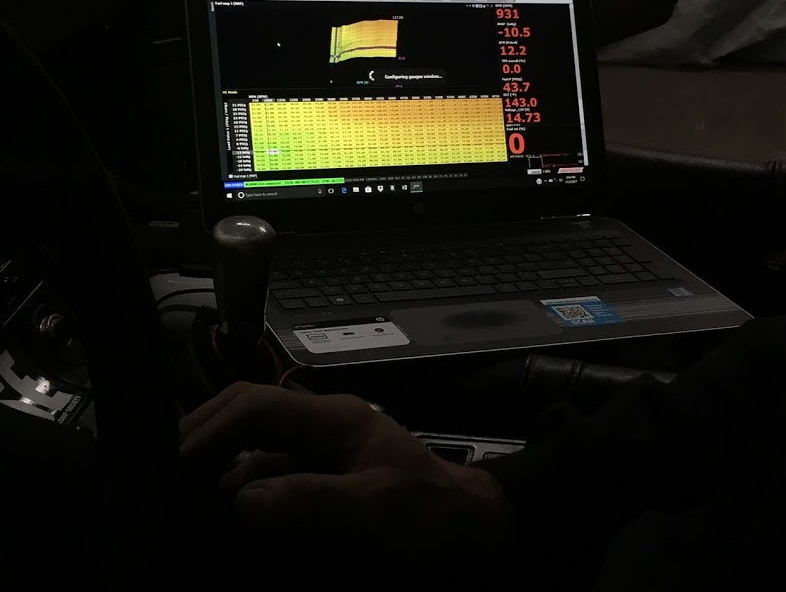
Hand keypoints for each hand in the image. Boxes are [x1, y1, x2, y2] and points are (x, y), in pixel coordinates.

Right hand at [179, 382, 511, 567]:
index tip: (172, 464)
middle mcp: (322, 426)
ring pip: (256, 446)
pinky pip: (273, 474)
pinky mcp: (324, 479)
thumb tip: (240, 497)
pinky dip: (244, 488)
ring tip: (180, 495)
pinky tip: (224, 515)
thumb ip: (311, 499)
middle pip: (249, 415)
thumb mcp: (375, 507)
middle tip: (161, 473)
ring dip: (220, 464)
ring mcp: (322, 451)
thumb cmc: (431, 515)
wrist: (472, 531)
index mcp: (333, 418)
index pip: (256, 406)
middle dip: (205, 436)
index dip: (210, 429)